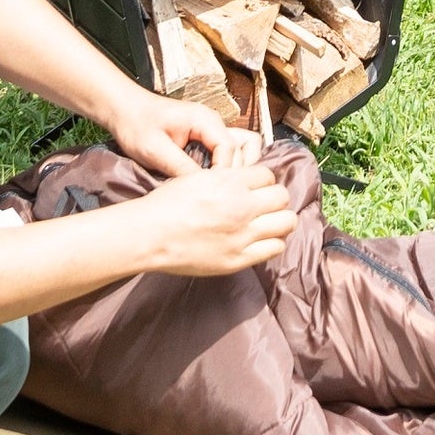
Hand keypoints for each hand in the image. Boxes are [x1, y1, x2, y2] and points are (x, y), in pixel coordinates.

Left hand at [107, 85, 260, 177]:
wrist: (123, 110)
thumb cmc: (136, 125)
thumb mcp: (154, 150)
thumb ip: (180, 167)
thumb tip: (202, 190)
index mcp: (205, 120)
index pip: (230, 148)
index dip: (225, 172)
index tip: (211, 192)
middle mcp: (214, 123)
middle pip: (246, 146)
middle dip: (238, 170)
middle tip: (221, 191)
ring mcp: (211, 130)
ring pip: (242, 148)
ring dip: (237, 167)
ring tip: (221, 188)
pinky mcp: (204, 138)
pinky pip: (226, 152)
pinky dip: (225, 167)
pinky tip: (211, 183)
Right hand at [126, 160, 297, 278]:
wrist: (148, 235)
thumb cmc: (166, 204)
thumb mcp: (198, 178)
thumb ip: (227, 178)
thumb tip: (247, 181)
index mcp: (231, 182)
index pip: (268, 175)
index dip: (261, 182)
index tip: (253, 189)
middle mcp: (241, 206)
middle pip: (282, 196)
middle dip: (273, 199)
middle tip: (263, 205)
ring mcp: (242, 234)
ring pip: (286, 221)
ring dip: (279, 220)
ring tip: (267, 223)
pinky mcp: (238, 258)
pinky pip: (275, 248)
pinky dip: (272, 243)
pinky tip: (260, 241)